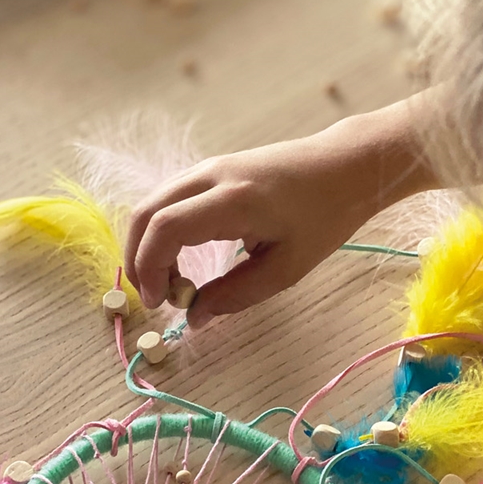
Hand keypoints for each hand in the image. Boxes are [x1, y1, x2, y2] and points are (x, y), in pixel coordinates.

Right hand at [124, 99, 439, 325]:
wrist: (344, 165)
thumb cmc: (324, 216)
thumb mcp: (287, 268)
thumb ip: (237, 295)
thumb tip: (195, 317)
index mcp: (232, 200)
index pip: (164, 228)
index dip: (150, 268)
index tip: (160, 303)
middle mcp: (212, 176)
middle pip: (146, 212)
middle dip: (138, 259)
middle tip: (155, 298)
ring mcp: (209, 167)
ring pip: (153, 203)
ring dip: (149, 244)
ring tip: (171, 283)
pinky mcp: (212, 168)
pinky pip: (170, 199)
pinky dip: (162, 230)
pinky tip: (182, 259)